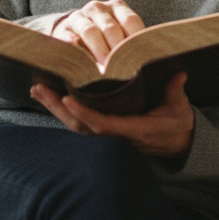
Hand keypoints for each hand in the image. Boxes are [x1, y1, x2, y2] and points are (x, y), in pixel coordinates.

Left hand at [30, 72, 194, 158]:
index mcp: (134, 130)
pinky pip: (81, 123)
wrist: (179, 145)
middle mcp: (117, 136)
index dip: (84, 113)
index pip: (104, 124)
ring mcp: (110, 135)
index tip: (67, 98)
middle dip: (58, 108)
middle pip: (81, 126)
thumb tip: (178, 74)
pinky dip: (64, 111)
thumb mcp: (180, 108)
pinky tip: (51, 97)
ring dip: (55, 108)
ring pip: (77, 125)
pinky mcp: (106, 131)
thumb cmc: (178, 125)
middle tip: (39, 88)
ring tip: (38, 90)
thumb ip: (175, 91)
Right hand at [51, 0, 145, 65]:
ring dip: (99, 53)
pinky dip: (80, 54)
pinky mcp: (62, 30)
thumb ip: (132, 43)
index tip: (138, 60)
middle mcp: (98, 8)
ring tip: (105, 72)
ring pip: (91, 32)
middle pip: (111, 28)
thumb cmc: (105, 38)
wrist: (73, 32)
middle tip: (122, 70)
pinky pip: (71, 41)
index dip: (135, 41)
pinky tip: (87, 67)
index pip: (130, 21)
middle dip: (117, 51)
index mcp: (117, 7)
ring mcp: (79, 17)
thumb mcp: (120, 34)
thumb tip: (147, 62)